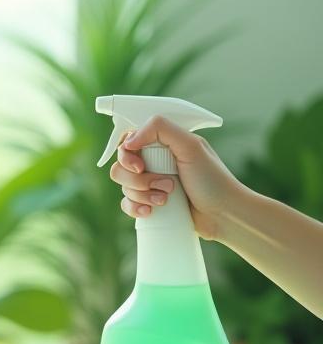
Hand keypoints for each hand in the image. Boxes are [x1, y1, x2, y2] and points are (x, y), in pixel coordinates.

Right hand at [109, 116, 244, 239]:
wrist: (222, 214)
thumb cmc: (212, 179)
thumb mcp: (191, 146)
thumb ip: (160, 129)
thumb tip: (128, 141)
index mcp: (161, 145)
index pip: (126, 142)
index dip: (126, 155)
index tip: (139, 166)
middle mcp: (153, 162)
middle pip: (120, 167)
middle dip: (139, 179)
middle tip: (165, 184)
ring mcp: (150, 184)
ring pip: (124, 187)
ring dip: (143, 195)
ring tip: (166, 199)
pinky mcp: (149, 203)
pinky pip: (126, 204)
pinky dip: (136, 209)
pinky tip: (152, 212)